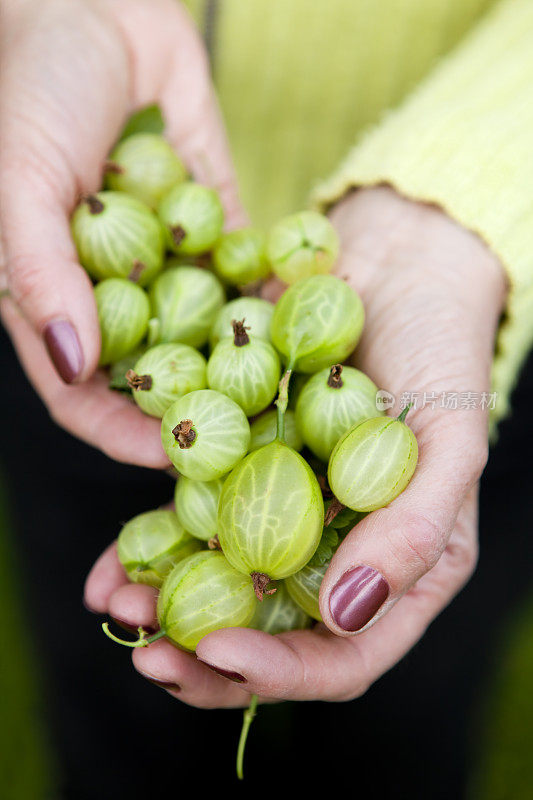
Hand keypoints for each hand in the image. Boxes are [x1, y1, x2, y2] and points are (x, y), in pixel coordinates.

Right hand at [0, 0, 243, 467]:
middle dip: (194, 409)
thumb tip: (71, 365)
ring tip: (289, 392)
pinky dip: (269, 287)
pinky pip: (242, 265)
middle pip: (153, 372)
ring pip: (204, 328)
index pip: (80, 392)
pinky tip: (305, 312)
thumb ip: (37, 272)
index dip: (118, 431)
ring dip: (241, 360)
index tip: (168, 458)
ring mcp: (163, 257)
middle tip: (245, 441)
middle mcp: (110, 288)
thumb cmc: (28, 88)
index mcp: (53, 295)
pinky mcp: (207, 218)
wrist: (88, 0)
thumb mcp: (17, 180)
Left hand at [85, 186, 505, 706]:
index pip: (344, 655)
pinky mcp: (242, 467)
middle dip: (207, 658)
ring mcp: (286, 512)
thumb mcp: (453, 440)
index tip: (218, 651)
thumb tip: (344, 615)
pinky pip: (193, 519)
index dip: (281, 670)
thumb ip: (415, 532)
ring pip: (223, 586)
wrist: (397, 268)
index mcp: (400, 567)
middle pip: (271, 635)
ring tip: (118, 608)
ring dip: (167, 608)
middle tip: (150, 655)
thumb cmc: (443, 353)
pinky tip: (111, 566)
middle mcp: (338, 551)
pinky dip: (152, 548)